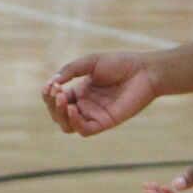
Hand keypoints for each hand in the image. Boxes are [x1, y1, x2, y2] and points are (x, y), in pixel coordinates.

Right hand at [44, 52, 160, 135]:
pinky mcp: (104, 122)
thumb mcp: (90, 62)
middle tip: (57, 91)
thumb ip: (70, 70)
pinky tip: (73, 108)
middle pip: (57, 114)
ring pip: (67, 125)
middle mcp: (84, 105)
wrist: (143, 71)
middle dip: (51, 104)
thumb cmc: (119, 63)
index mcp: (79, 91)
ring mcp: (93, 115)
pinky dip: (74, 122)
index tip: (51, 84)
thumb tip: (52, 82)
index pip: (55, 99)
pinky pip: (84, 130)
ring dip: (59, 114)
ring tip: (62, 99)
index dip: (48, 94)